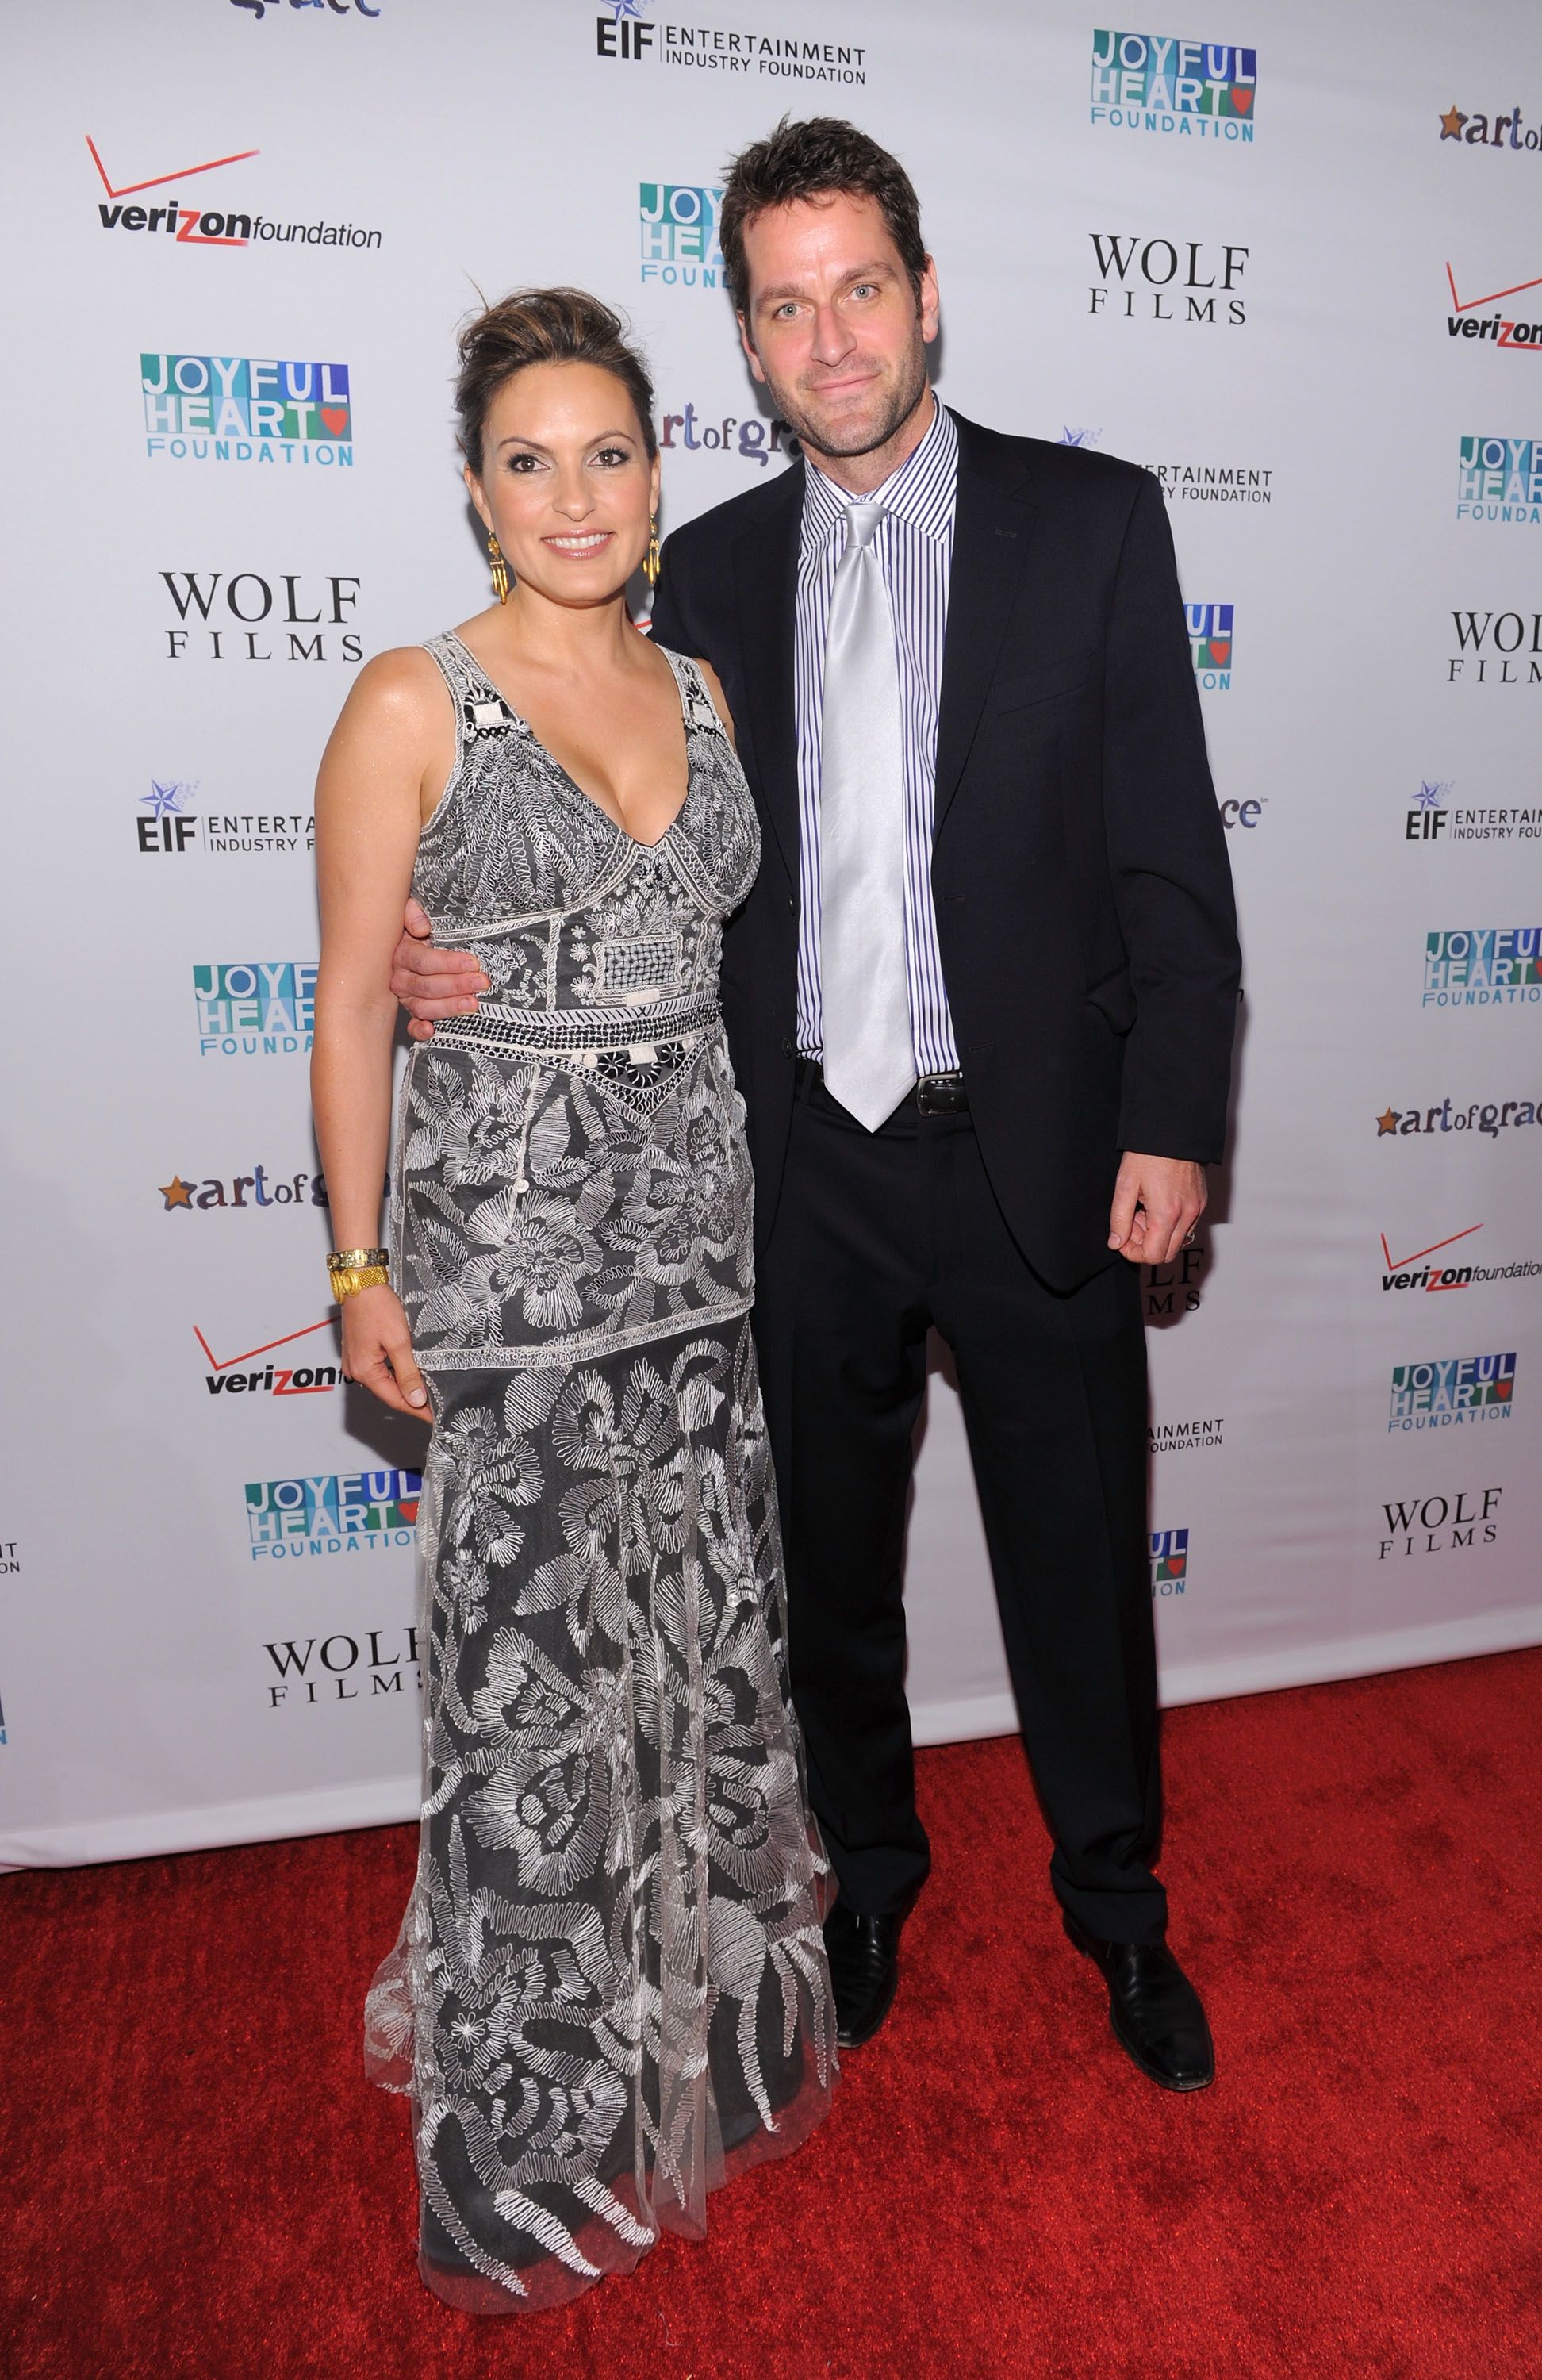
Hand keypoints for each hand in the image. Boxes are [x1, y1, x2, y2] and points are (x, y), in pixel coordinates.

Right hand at [340, 1283, 429, 1416]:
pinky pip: (380, 1370)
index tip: (435, 1417)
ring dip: (405, 1387)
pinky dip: (396, 1374)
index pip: (396, 1400)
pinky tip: (411, 1373)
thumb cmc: (377, 1307)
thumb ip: (408, 1373)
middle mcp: (356, 1370)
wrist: (361, 1282)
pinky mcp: (359, 1351)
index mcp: (365, 1371)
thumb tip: (416, 1400)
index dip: (417, 1410)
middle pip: (389, 1393)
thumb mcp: (399, 1342)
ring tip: (428, 1392)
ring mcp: (356, 1361)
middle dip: (412, 1400)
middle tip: (436, 1405)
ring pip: (385, 1382)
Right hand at [389, 897, 487, 1043]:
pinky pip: (411, 1025)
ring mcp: (404, 996)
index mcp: (400, 953)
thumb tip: (421, 927)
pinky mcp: (411, 1010)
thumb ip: (411, 913)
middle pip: (426, 986)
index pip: (423, 960)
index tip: (473, 963)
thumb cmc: (410, 927)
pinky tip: (433, 1031)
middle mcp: (399, 977)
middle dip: (456, 985)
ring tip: (472, 1004)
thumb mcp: (407, 911)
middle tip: (481, 983)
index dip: (448, 963)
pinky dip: (419, 1030)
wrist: (398, 939)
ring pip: (423, 1007)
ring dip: (448, 1007)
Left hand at [1107, 1154, 1206, 1267]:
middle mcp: (1188, 1215)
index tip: (1122, 1240)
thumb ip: (1119, 1219)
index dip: (1133, 1253)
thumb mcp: (1125, 1185)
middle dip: (1145, 1245)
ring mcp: (1198, 1208)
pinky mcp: (1202, 1201)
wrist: (1172, 1129)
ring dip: (1157, 1235)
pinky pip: (1186, 1227)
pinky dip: (1169, 1224)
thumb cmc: (1147, 1153)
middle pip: (1167, 1254)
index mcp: (1167, 1213)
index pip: (1153, 1255)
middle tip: (1131, 1222)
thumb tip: (1116, 1243)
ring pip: (1177, 1241)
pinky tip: (1156, 1204)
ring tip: (1143, 1210)